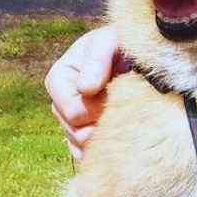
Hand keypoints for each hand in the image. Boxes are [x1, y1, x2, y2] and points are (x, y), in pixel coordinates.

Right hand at [44, 26, 127, 158]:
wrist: (137, 58)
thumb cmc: (121, 45)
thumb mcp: (110, 41)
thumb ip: (98, 59)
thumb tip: (85, 89)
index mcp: (59, 78)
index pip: (72, 111)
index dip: (96, 108)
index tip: (115, 92)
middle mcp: (61, 103)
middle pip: (76, 133)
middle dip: (102, 121)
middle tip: (124, 103)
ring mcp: (72, 122)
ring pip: (83, 145)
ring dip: (107, 133)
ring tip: (124, 111)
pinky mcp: (85, 138)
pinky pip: (90, 155)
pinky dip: (107, 146)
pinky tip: (121, 128)